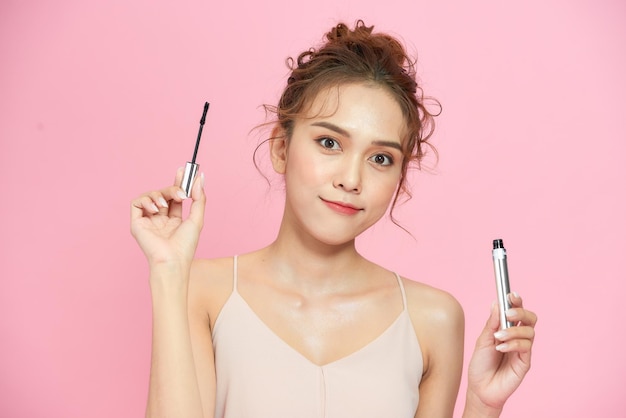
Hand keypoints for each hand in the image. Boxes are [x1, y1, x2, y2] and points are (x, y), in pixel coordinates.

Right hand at [130, 168, 205, 271]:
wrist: (172, 260)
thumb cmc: (185, 245)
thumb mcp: (197, 218)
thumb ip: (199, 198)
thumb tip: (200, 178)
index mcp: (174, 220)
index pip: (175, 197)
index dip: (178, 183)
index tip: (183, 171)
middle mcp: (160, 220)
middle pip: (163, 194)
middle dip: (171, 188)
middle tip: (180, 191)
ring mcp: (148, 221)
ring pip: (150, 196)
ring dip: (159, 195)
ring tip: (166, 205)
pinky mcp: (137, 223)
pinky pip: (136, 202)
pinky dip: (146, 200)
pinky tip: (156, 209)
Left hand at [465, 293, 536, 412]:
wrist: (480, 389)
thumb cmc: (481, 364)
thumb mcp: (483, 340)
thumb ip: (491, 323)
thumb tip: (496, 303)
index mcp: (507, 330)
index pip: (517, 312)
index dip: (517, 302)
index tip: (511, 294)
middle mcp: (518, 338)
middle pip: (530, 319)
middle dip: (521, 312)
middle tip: (508, 313)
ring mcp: (523, 350)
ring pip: (529, 331)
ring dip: (513, 331)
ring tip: (498, 337)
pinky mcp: (525, 362)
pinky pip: (526, 347)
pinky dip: (513, 344)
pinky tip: (501, 348)